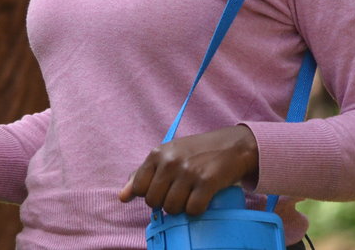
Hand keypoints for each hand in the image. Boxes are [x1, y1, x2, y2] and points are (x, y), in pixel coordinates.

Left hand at [119, 125, 258, 215]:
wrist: (232, 145)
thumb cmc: (196, 152)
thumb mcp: (167, 156)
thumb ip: (142, 175)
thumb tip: (122, 197)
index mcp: (157, 154)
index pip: (139, 187)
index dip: (150, 194)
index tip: (163, 189)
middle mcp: (170, 161)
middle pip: (153, 201)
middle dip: (165, 203)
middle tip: (179, 193)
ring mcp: (188, 171)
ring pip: (171, 208)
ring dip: (181, 208)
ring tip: (190, 196)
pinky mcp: (207, 182)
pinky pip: (192, 210)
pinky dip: (197, 210)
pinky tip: (201, 199)